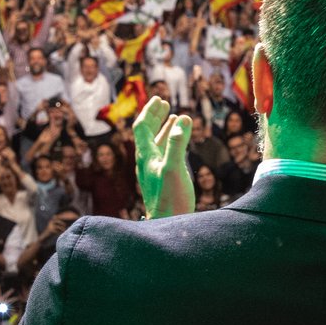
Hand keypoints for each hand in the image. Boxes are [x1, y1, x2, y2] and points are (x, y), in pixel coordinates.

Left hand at [132, 96, 193, 219]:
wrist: (168, 225)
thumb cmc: (170, 199)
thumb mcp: (174, 168)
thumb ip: (177, 143)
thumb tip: (183, 118)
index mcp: (145, 156)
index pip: (142, 127)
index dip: (149, 111)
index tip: (159, 99)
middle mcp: (147, 162)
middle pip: (147, 133)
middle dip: (156, 117)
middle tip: (164, 104)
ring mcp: (154, 171)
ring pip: (156, 144)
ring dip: (164, 129)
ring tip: (174, 118)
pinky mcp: (162, 179)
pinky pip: (164, 155)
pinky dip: (171, 143)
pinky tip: (180, 144)